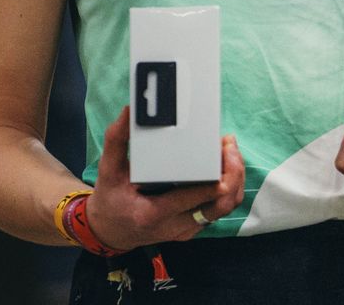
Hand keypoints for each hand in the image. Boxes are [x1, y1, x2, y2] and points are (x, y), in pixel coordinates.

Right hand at [86, 107, 245, 249]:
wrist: (109, 231)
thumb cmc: (110, 200)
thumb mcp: (108, 171)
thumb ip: (117, 141)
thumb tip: (129, 111)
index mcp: (153, 214)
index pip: (193, 199)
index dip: (215, 178)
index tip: (221, 151)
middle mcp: (175, 226)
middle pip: (220, 206)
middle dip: (234, 174)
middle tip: (229, 146)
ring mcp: (187, 229)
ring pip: (225, 208)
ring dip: (235, 179)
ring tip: (229, 150)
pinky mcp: (193, 227)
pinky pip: (220, 209)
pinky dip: (229, 187)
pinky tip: (223, 165)